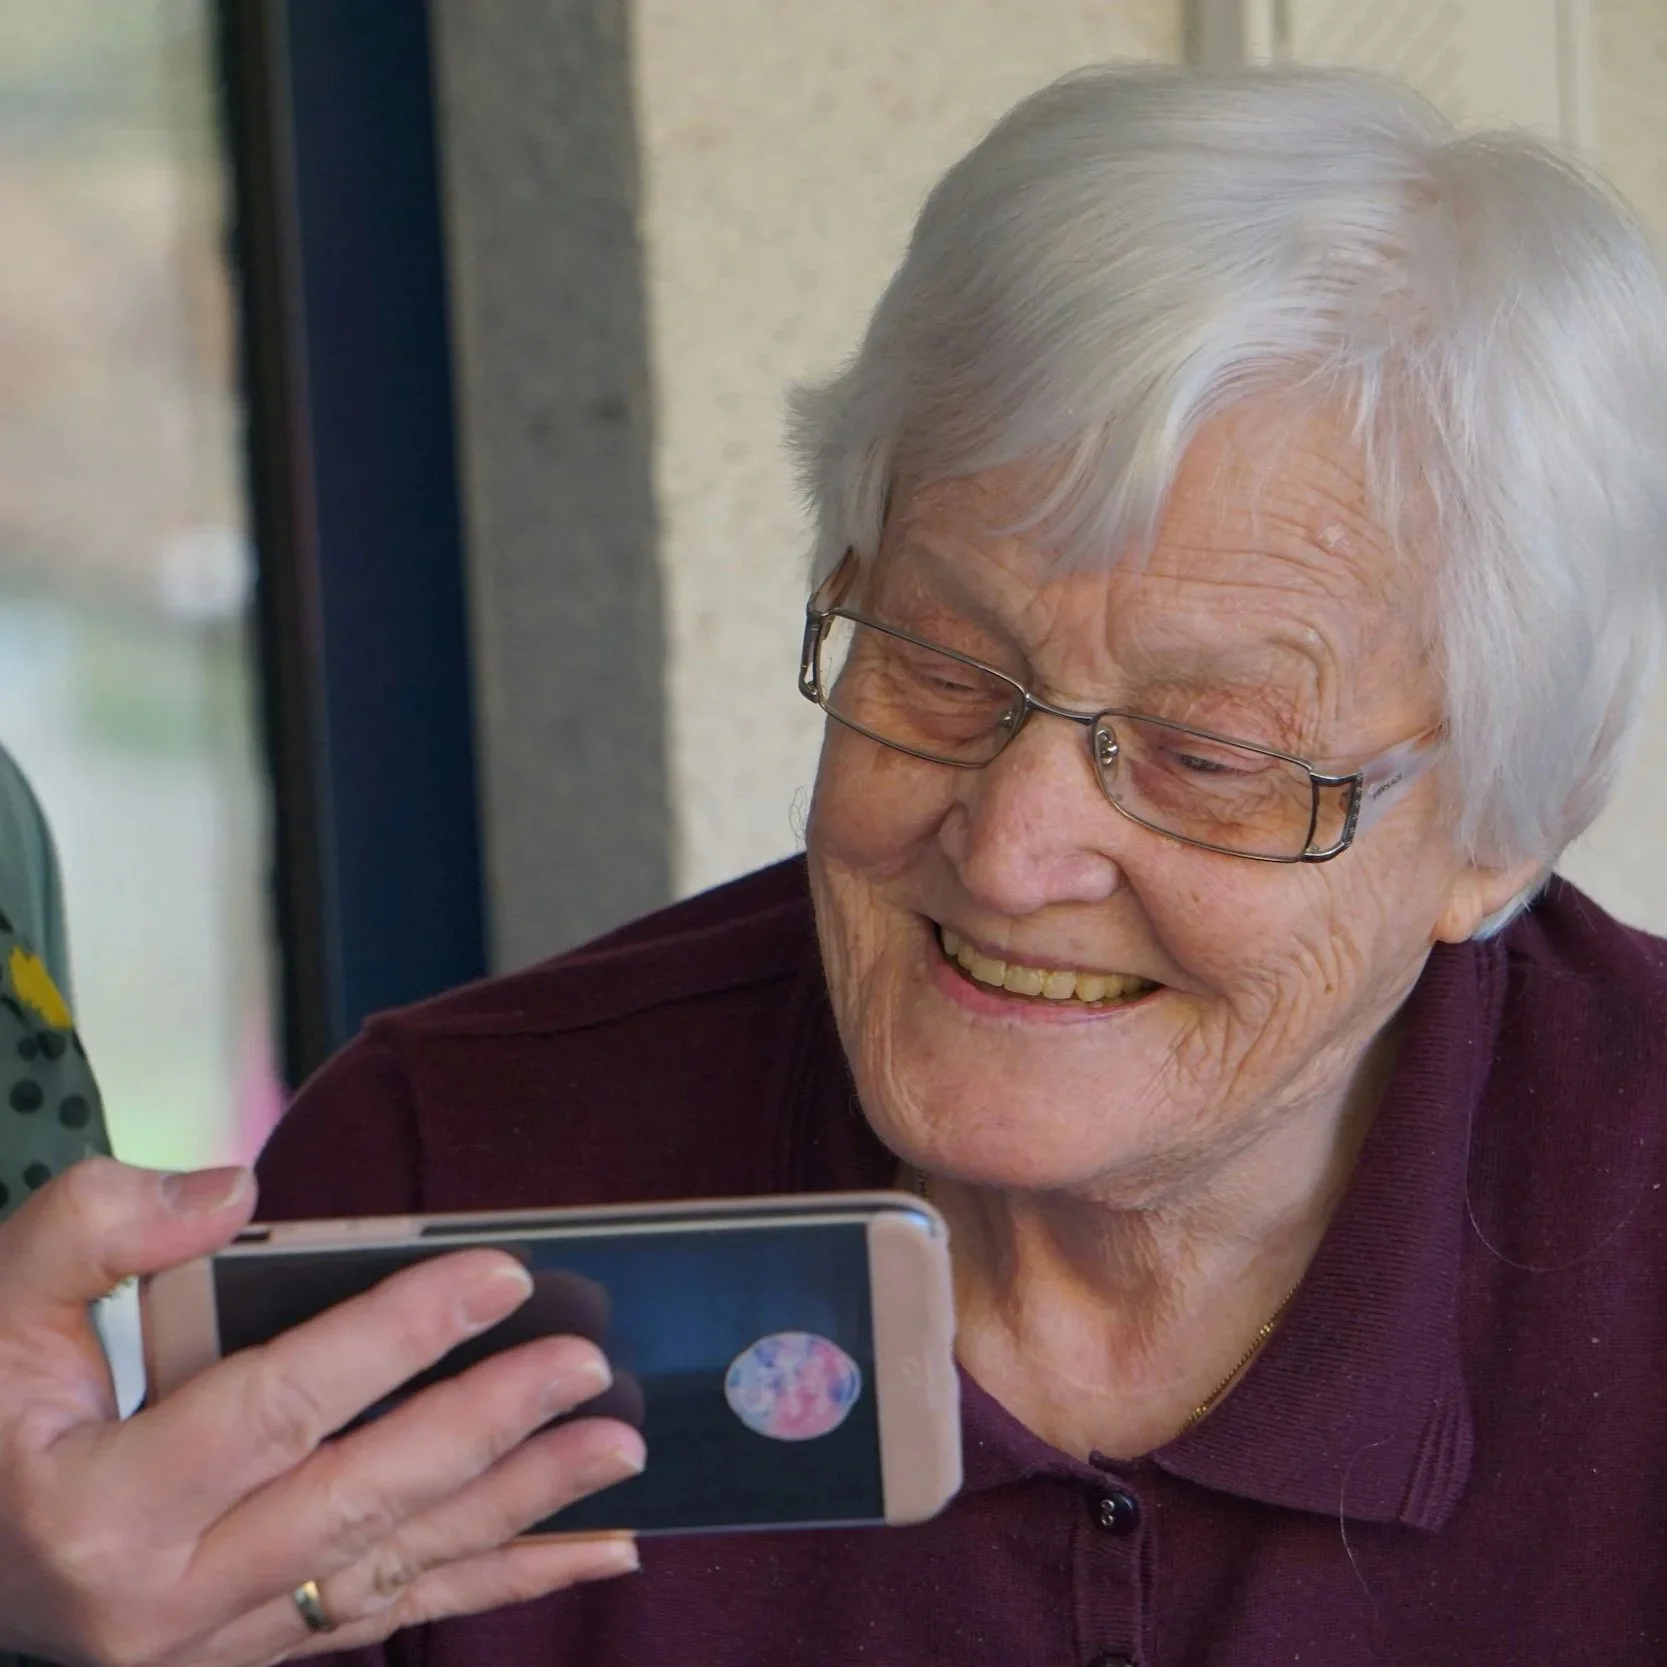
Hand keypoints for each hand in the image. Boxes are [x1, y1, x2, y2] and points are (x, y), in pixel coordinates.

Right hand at [0, 1157, 644, 1666]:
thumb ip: (97, 1230)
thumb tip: (234, 1193)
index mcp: (102, 1507)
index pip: (281, 1405)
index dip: (398, 1335)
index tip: (501, 1274)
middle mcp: (166, 1598)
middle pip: (361, 1498)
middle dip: (487, 1427)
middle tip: (586, 1364)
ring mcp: (215, 1643)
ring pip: (395, 1567)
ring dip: (519, 1510)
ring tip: (616, 1455)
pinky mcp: (251, 1653)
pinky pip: (390, 1617)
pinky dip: (496, 1582)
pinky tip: (592, 1553)